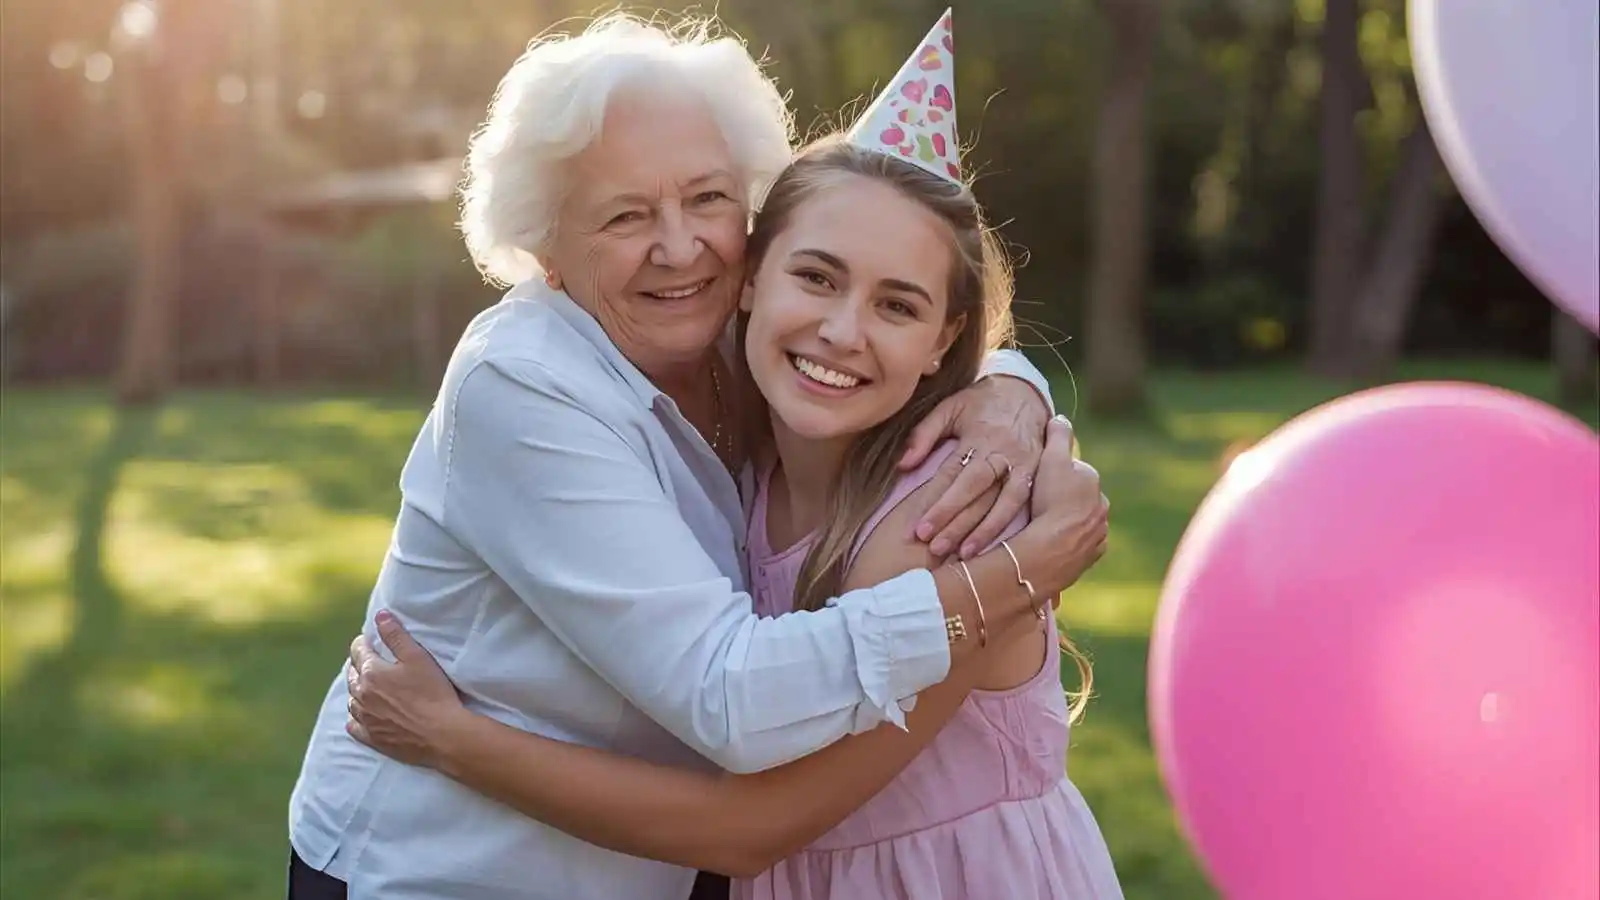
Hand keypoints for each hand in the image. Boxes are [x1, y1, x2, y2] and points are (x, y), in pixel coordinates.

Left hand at [345, 610, 465, 767]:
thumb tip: (379, 616)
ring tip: (364, 686)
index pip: (358, 651)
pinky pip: (354, 726)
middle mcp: (362, 696)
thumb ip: (396, 635)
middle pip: (352, 675)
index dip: (362, 642)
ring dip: (355, 690)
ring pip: (351, 700)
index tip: (367, 640)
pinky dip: (355, 718)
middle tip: (366, 660)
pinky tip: (360, 716)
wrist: (442, 735)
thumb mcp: (417, 657)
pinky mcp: (372, 738)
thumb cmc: (433, 693)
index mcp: (372, 673)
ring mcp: (366, 719)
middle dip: (357, 665)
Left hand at [898, 374, 1050, 558]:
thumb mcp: (950, 407)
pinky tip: (993, 546)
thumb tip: (902, 464)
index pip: (952, 475)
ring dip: (982, 530)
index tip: (916, 529)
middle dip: (954, 521)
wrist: (1026, 393)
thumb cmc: (981, 403)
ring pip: (1001, 502)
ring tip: (962, 555)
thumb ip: (924, 434)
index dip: (935, 503)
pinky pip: (1022, 504)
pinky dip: (1006, 525)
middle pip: (976, 492)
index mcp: (978, 435)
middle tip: (933, 546)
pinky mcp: (1037, 475)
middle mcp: (1001, 452)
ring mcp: (1022, 465)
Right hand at [1025, 416, 1109, 593]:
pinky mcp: (1092, 555)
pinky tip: (1054, 544)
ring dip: (1069, 523)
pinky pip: (1081, 545)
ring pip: (1083, 521)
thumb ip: (1058, 435)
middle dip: (1064, 499)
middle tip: (1039, 506)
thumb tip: (1061, 417)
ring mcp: (1099, 532)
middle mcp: (1102, 505)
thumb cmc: (1050, 500)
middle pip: (1080, 497)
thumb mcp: (1050, 459)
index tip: (1038, 482)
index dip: (1054, 474)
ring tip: (1044, 528)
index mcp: (1092, 479)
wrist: (1051, 550)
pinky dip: (1071, 543)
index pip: (1073, 470)